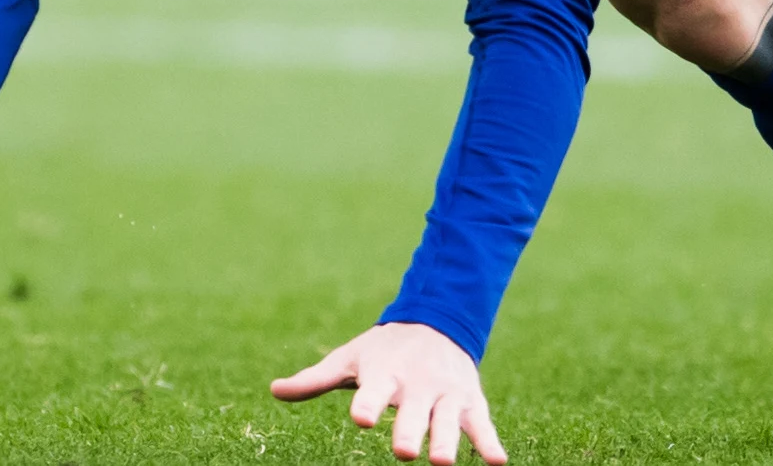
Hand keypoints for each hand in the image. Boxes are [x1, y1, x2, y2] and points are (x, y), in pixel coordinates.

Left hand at [275, 320, 504, 465]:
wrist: (438, 321)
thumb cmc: (384, 351)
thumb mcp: (350, 359)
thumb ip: (316, 379)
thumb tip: (274, 390)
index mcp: (385, 374)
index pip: (373, 392)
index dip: (368, 405)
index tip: (362, 419)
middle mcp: (417, 385)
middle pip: (413, 412)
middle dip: (410, 431)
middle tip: (403, 452)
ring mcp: (446, 393)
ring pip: (447, 420)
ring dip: (447, 441)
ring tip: (442, 464)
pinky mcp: (469, 401)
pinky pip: (481, 424)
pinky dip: (490, 442)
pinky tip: (498, 462)